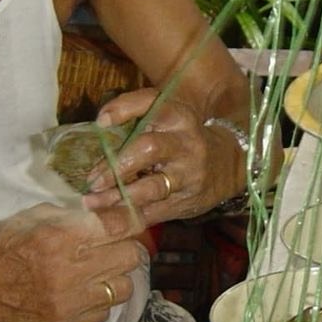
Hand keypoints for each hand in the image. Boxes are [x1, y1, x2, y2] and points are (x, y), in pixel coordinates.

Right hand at [0, 203, 143, 321]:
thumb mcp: (34, 216)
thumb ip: (74, 216)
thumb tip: (110, 214)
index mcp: (60, 236)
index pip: (121, 226)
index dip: (128, 221)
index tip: (126, 222)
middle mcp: (69, 271)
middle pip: (130, 257)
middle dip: (122, 248)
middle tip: (108, 248)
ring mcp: (68, 306)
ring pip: (122, 289)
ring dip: (111, 278)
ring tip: (92, 274)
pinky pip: (102, 315)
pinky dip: (94, 304)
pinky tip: (75, 295)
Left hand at [80, 88, 243, 226]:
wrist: (230, 163)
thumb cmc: (181, 137)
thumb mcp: (167, 119)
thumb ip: (136, 119)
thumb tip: (96, 130)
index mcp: (177, 115)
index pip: (150, 103)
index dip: (123, 109)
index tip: (101, 121)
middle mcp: (185, 142)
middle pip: (148, 148)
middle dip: (116, 165)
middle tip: (92, 179)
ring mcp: (188, 174)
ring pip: (152, 187)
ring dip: (119, 196)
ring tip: (93, 201)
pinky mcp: (187, 200)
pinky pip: (153, 211)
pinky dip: (127, 216)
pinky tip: (107, 218)